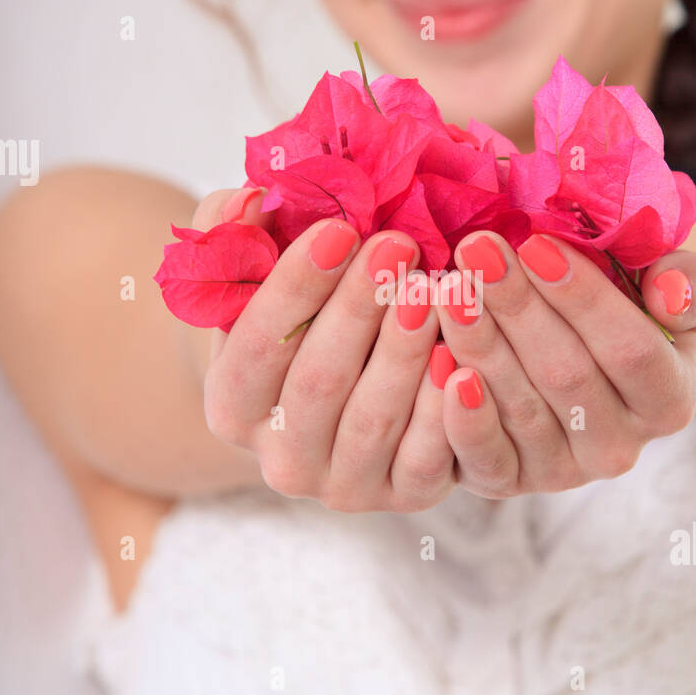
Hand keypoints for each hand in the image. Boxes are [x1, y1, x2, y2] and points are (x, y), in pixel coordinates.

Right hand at [190, 186, 455, 511]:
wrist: (343, 392)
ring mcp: (343, 486)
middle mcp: (279, 459)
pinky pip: (427, 456)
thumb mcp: (255, 273)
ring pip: (374, 418)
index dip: (295, 287)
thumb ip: (233, 233)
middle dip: (359, 308)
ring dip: (405, 351)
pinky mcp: (405, 496)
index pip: (257, 347)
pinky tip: (464, 355)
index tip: (339, 229)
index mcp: (231, 406)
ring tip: (436, 288)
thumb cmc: (298, 317)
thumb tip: (246, 198)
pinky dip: (444, 407)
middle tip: (399, 246)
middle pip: (318, 382)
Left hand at [430, 230, 695, 497]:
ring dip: (479, 345)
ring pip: (519, 408)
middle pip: (567, 376)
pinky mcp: (507, 481)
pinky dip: (458, 412)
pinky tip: (437, 359)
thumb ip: (690, 282)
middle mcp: (619, 449)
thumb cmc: (630, 304)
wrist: (586, 354)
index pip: (630, 350)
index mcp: (668, 401)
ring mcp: (561, 472)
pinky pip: (482, 456)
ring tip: (447, 287)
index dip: (584, 298)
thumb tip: (672, 294)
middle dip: (518, 308)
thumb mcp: (672, 286)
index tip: (536, 243)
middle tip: (476, 250)